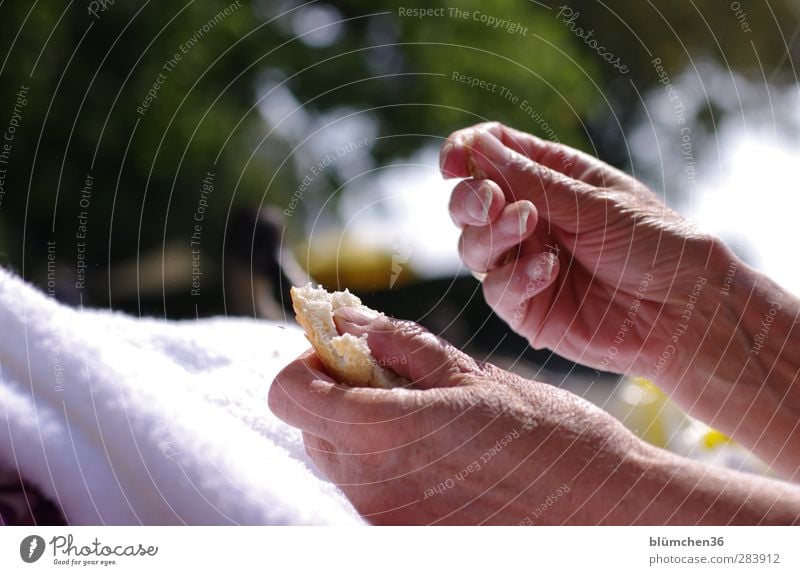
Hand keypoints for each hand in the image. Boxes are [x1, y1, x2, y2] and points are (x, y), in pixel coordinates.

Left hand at [270, 307, 662, 524]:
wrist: (602, 509)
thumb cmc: (547, 435)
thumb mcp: (472, 373)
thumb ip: (398, 344)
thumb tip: (345, 317)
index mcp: (382, 434)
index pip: (286, 393)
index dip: (308, 362)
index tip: (345, 350)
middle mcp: (369, 487)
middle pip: (310, 425)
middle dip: (337, 392)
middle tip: (394, 377)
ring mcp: (384, 519)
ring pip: (336, 458)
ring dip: (361, 427)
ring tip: (426, 415)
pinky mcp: (402, 536)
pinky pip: (366, 490)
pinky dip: (382, 461)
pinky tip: (435, 451)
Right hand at [440, 122, 799, 478]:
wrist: (687, 312)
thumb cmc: (655, 245)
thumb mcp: (595, 203)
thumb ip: (532, 181)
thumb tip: (477, 146)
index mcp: (550, 179)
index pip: (491, 155)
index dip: (465, 152)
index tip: (453, 160)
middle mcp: (530, 220)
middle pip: (469, 202)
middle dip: (469, 198)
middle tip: (491, 199)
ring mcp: (524, 264)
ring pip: (472, 246)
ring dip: (491, 234)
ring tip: (528, 224)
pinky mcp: (527, 308)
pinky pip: (496, 290)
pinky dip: (515, 277)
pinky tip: (548, 269)